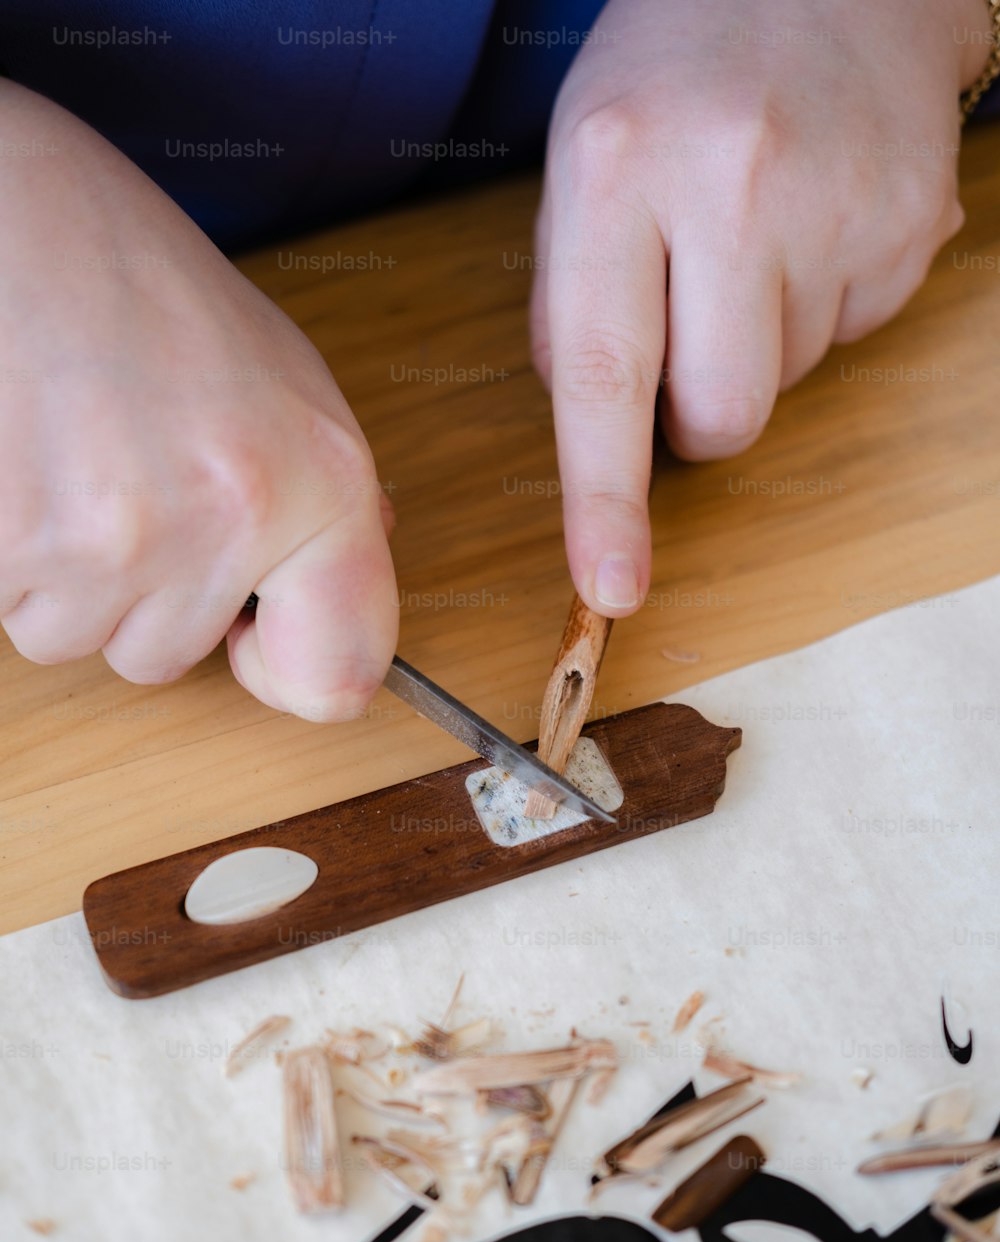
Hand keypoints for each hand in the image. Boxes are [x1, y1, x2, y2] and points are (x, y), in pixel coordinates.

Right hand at [0, 82, 397, 719]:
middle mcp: (231, 521)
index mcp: (318, 482)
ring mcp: (115, 540)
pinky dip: (8, 556)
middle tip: (122, 480)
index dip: (290, 673)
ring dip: (63, 577)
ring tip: (65, 461)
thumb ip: (319, 496)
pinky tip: (21, 464)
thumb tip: (334, 586)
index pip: (339, 678)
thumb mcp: (278, 373)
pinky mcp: (15, 543)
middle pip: (167, 656)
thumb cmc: (133, 275)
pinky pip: (8, 607)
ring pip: (77, 638)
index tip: (256, 638)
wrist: (9, 207)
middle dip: (140, 593)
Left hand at [532, 0, 989, 614]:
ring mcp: (839, 201)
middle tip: (694, 329)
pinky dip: (824, 304)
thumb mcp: (583, 159)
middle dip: (700, 420)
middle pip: (722, 418)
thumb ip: (575, 301)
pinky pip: (853, 336)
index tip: (612, 588)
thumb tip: (604, 432)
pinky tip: (814, 219)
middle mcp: (735, 183)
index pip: (603, 373)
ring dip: (764, 342)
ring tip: (759, 231)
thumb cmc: (676, 72)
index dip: (603, 500)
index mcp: (618, 168)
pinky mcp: (911, 221)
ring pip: (788, 384)